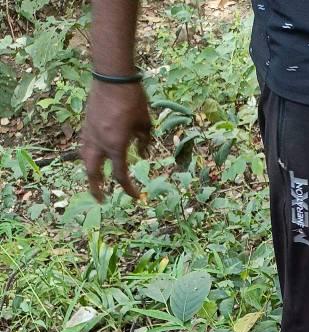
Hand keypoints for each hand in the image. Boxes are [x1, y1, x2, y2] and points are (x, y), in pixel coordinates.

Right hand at [81, 80, 150, 201]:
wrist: (112, 77)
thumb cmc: (133, 100)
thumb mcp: (146, 125)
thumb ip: (145, 142)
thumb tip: (142, 154)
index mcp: (116, 147)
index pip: (121, 176)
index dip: (129, 189)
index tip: (137, 197)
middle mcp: (100, 143)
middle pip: (93, 172)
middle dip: (97, 188)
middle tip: (101, 200)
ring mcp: (90, 132)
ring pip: (85, 158)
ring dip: (90, 172)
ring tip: (96, 180)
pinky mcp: (86, 123)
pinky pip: (85, 145)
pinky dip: (89, 155)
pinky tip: (95, 157)